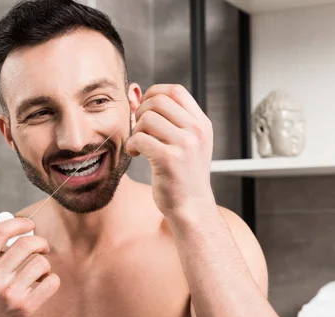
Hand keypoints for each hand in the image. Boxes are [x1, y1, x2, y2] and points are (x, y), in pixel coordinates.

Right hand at [0, 218, 59, 316]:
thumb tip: (15, 230)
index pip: (0, 232)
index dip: (19, 223)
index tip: (29, 225)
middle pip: (26, 244)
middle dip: (40, 243)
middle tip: (43, 248)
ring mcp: (9, 293)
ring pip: (41, 263)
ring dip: (45, 264)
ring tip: (40, 272)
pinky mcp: (25, 307)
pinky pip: (51, 282)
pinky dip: (52, 280)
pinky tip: (44, 284)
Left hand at [126, 84, 215, 215]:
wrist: (191, 207)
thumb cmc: (183, 175)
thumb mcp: (188, 144)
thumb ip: (171, 121)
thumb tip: (137, 97)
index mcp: (202, 124)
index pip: (176, 91)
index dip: (154, 93)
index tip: (145, 109)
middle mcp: (196, 131)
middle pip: (158, 101)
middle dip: (141, 111)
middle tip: (139, 128)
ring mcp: (184, 144)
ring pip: (147, 118)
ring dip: (135, 130)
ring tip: (139, 144)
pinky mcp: (169, 159)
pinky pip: (140, 138)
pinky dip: (132, 145)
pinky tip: (137, 154)